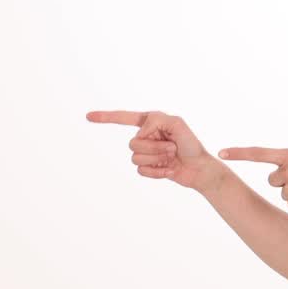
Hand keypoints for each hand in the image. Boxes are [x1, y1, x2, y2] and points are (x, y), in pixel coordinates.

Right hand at [85, 109, 226, 193]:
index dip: (105, 117)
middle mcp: (145, 136)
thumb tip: (140, 133)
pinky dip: (157, 171)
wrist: (199, 168)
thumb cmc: (191, 144)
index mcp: (150, 122)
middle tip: (173, 147)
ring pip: (136, 158)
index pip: (123, 118)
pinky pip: (141, 171)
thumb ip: (156, 120)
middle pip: (133, 143)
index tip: (88, 117)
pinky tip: (169, 169)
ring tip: (172, 157)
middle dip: (154, 147)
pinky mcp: (148, 168)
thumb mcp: (177, 123)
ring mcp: (146, 153)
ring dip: (156, 159)